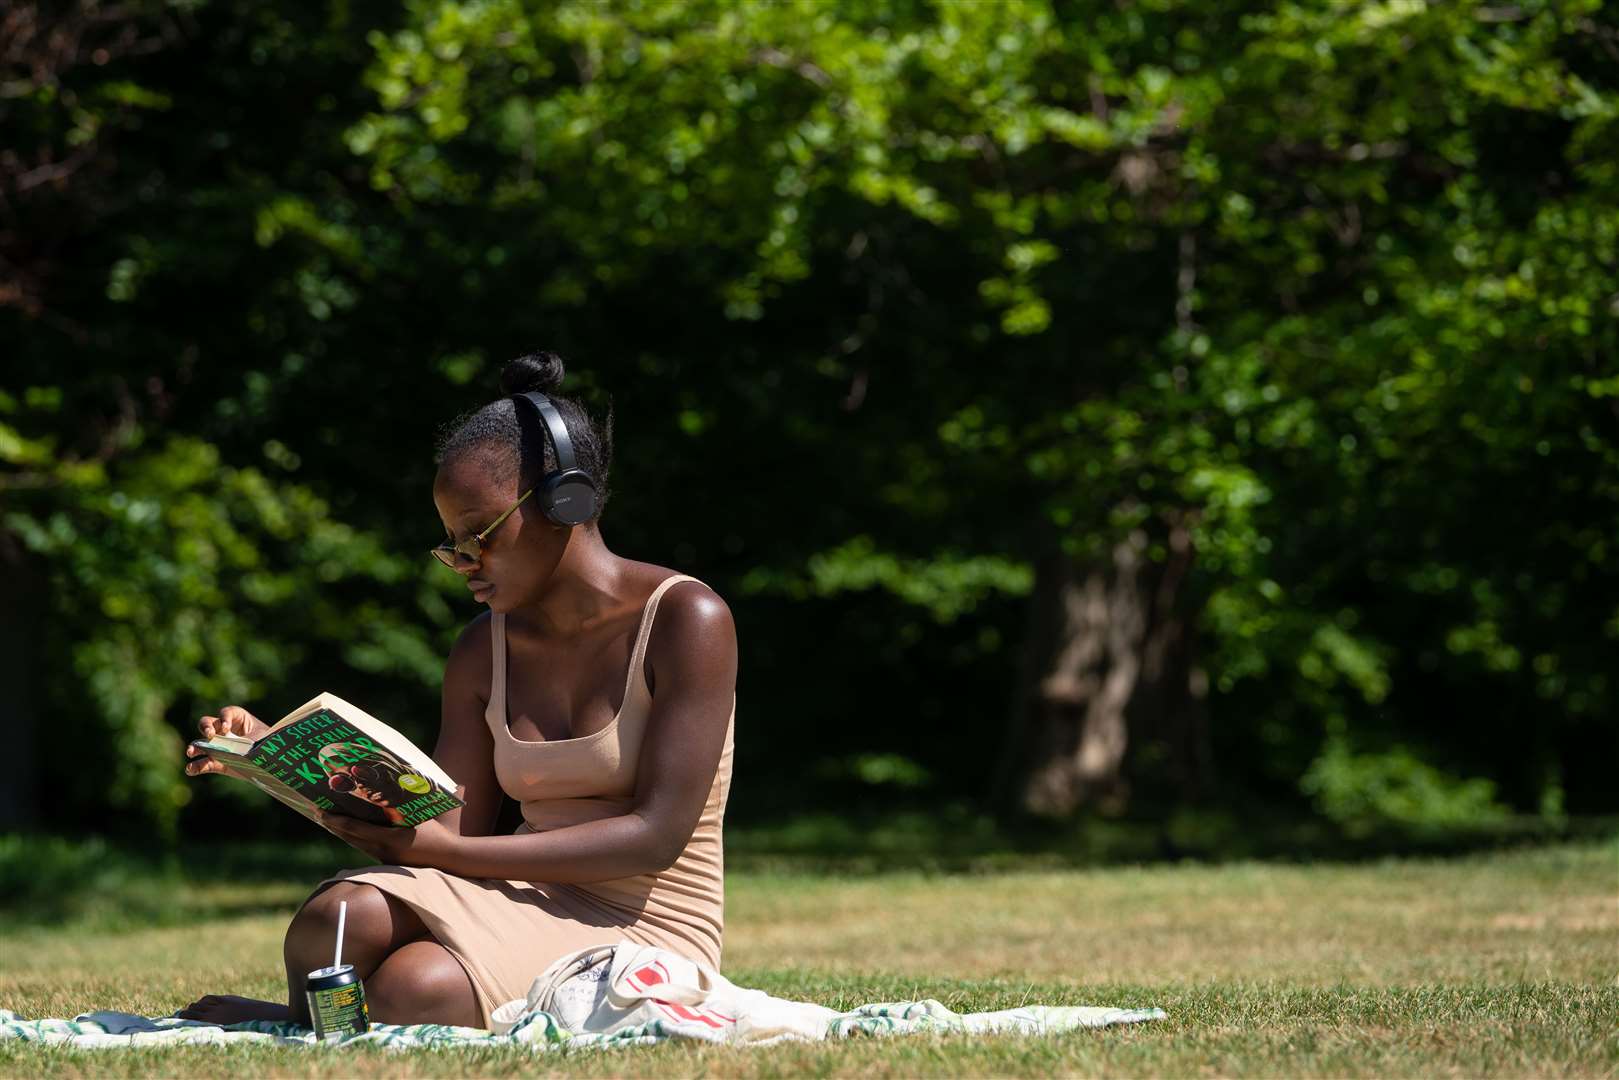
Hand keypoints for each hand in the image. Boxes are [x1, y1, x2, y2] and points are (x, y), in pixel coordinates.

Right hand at [184, 705, 270, 776]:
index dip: (225, 718)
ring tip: (191, 752)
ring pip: (201, 743)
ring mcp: (219, 746)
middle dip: (206, 727)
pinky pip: (203, 763)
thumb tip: (247, 746)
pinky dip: (196, 766)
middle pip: (208, 723)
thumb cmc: (269, 746)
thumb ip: (252, 741)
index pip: (227, 713)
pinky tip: (190, 769)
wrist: (272, 763)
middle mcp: (225, 731)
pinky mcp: (217, 762)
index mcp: (239, 719)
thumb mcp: (263, 741)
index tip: (227, 728)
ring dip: (195, 747)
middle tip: (210, 734)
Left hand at [319, 812, 463, 869]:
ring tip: (331, 822)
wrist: (448, 858)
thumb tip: (392, 784)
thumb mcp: (420, 815)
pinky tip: (351, 833)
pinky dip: (356, 839)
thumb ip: (404, 803)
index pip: (356, 828)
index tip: (323, 813)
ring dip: (343, 833)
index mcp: (389, 838)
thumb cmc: (437, 832)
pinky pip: (366, 849)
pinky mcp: (388, 861)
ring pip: (357, 844)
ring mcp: (385, 858)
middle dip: (334, 826)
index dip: (337, 820)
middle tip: (320, 814)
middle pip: (351, 838)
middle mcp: (383, 851)